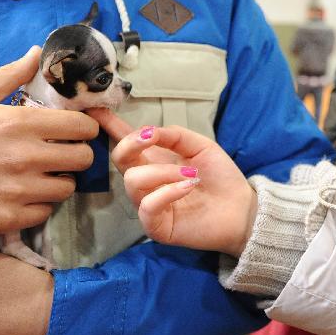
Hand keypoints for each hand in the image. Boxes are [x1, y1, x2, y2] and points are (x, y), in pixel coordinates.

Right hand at [0, 47, 98, 236]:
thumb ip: (9, 75)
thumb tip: (38, 54)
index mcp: (19, 123)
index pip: (82, 127)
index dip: (83, 126)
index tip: (73, 129)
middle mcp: (25, 157)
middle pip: (83, 159)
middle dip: (75, 153)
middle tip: (59, 152)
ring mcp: (17, 191)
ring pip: (67, 188)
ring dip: (58, 179)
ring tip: (39, 174)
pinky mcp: (6, 219)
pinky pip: (44, 213)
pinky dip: (39, 204)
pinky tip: (21, 194)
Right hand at [110, 125, 256, 257]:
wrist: (241, 208)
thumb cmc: (219, 176)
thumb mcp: (199, 145)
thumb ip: (174, 135)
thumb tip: (149, 131)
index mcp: (154, 159)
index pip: (125, 141)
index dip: (109, 125)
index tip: (94, 109)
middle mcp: (147, 180)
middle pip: (119, 159)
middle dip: (131, 143)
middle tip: (153, 137)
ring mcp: (149, 203)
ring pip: (133, 182)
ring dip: (162, 172)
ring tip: (190, 175)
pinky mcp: (156, 226)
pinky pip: (147, 206)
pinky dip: (167, 192)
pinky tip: (188, 187)